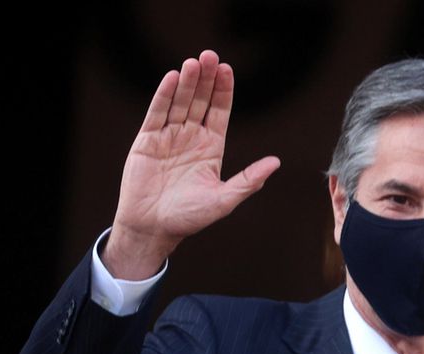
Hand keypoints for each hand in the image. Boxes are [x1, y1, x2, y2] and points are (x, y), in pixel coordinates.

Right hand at [106, 49, 280, 277]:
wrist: (153, 228)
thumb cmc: (189, 217)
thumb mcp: (224, 199)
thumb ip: (249, 180)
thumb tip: (276, 162)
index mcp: (211, 148)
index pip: (219, 112)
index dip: (223, 91)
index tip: (227, 70)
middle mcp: (190, 138)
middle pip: (200, 101)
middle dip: (206, 79)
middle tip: (210, 56)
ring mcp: (168, 137)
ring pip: (179, 103)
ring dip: (186, 83)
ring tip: (193, 63)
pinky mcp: (147, 140)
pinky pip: (157, 113)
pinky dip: (164, 96)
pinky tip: (172, 78)